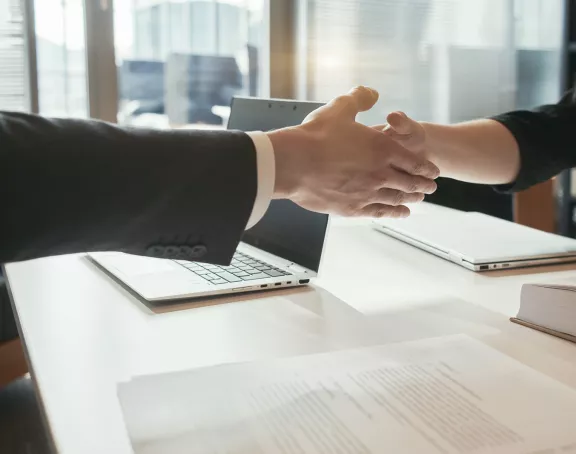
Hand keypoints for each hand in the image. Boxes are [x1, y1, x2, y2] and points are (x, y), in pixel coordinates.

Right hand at [267, 87, 439, 217]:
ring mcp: (367, 192)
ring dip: (410, 200)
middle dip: (423, 185)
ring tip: (418, 200)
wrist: (293, 163)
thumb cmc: (315, 136)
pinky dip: (393, 213)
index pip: (414, 162)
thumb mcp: (340, 108)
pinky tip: (399, 214)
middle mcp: (380, 173)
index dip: (426, 168)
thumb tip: (372, 94)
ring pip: (397, 199)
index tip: (433, 171)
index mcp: (382, 148)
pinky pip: (379, 212)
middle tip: (431, 188)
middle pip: (410, 183)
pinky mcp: (352, 208)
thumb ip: (360, 99)